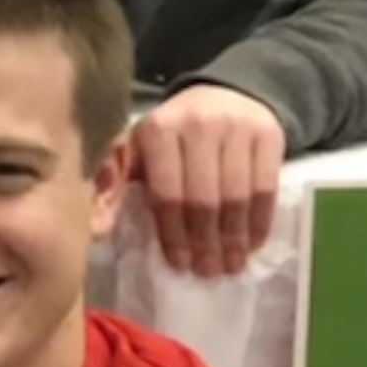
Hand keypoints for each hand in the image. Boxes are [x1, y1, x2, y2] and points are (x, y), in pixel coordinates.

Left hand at [133, 85, 286, 278]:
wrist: (225, 94)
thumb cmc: (173, 134)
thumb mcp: (138, 149)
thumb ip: (115, 184)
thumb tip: (97, 227)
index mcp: (158, 130)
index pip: (167, 193)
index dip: (174, 233)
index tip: (179, 264)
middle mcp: (198, 124)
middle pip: (203, 198)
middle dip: (205, 242)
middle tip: (208, 272)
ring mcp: (237, 127)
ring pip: (237, 196)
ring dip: (234, 238)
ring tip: (231, 265)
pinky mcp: (269, 134)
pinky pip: (266, 188)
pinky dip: (259, 221)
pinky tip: (252, 243)